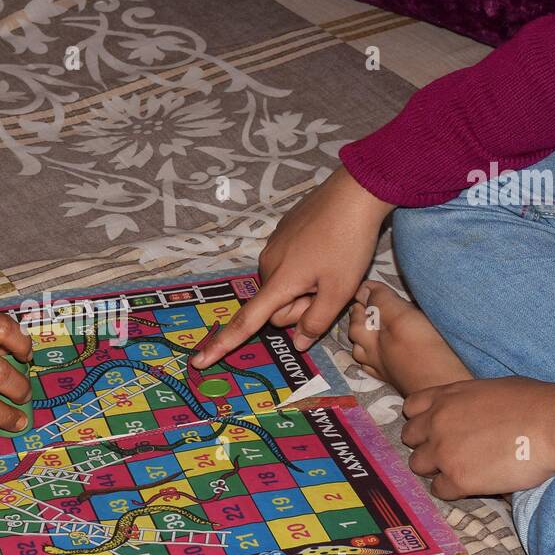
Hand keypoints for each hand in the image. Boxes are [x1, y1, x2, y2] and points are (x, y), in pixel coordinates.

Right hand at [191, 166, 393, 366]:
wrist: (354, 192)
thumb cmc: (347, 243)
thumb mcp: (340, 291)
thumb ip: (317, 322)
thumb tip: (298, 343)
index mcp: (278, 281)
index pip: (246, 322)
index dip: (222, 344)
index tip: (199, 361)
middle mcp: (268, 264)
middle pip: (277, 307)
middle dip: (301, 306)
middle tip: (330, 289)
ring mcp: (274, 246)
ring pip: (285, 286)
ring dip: (306, 288)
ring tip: (333, 267)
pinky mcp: (283, 233)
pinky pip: (290, 265)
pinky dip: (308, 269)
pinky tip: (329, 250)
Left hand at [402, 377, 554, 499]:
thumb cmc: (534, 402)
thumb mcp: (490, 388)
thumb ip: (466, 401)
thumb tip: (469, 412)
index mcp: (445, 396)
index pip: (411, 408)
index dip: (423, 420)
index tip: (436, 428)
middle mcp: (436, 422)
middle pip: (410, 438)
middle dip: (426, 444)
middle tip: (448, 452)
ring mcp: (443, 451)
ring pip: (418, 466)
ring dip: (436, 469)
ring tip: (459, 470)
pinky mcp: (457, 479)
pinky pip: (439, 490)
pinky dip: (452, 489)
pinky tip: (471, 485)